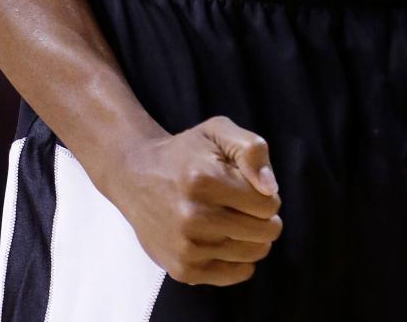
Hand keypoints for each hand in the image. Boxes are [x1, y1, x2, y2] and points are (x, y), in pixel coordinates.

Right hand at [111, 116, 282, 285]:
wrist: (136, 176)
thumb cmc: (185, 153)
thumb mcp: (217, 131)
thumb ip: (252, 150)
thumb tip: (270, 189)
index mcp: (203, 179)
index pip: (268, 204)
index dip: (266, 194)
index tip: (248, 186)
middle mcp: (193, 216)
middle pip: (264, 232)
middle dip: (264, 217)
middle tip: (243, 204)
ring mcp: (186, 247)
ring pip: (253, 254)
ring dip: (252, 237)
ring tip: (233, 219)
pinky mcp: (183, 270)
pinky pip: (237, 274)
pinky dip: (240, 259)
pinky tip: (224, 239)